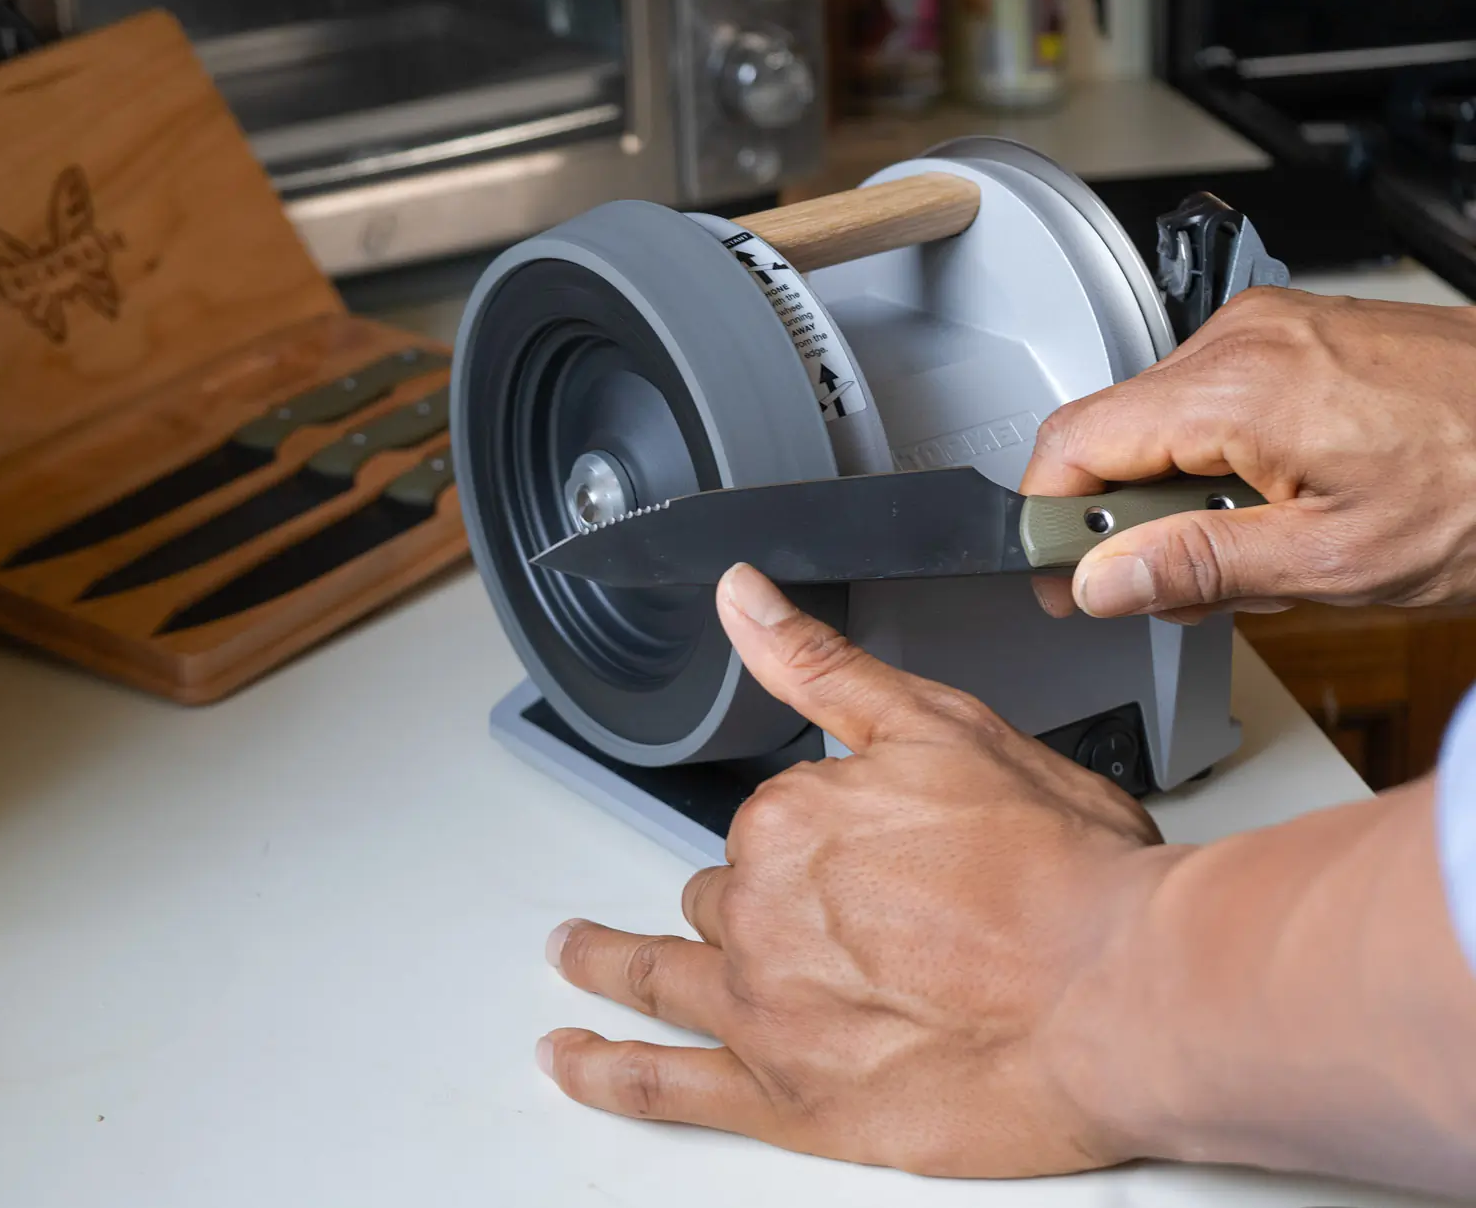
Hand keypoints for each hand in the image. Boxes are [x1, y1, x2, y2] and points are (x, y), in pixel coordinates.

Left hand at [536, 564, 1177, 1176]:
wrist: (1122, 992)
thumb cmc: (1063, 873)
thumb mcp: (942, 725)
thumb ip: (822, 666)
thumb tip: (741, 595)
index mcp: (791, 817)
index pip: (772, 825)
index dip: (822, 837)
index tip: (870, 851)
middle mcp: (760, 910)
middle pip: (726, 899)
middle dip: (751, 902)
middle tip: (812, 919)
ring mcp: (764, 1008)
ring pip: (664, 973)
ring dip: (609, 960)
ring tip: (574, 954)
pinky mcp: (783, 1098)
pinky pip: (662, 1084)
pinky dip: (603, 1070)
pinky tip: (570, 1058)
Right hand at [1021, 287, 1475, 620]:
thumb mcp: (1340, 561)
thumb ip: (1199, 567)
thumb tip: (1101, 580)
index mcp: (1238, 388)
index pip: (1071, 445)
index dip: (1053, 525)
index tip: (1070, 582)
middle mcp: (1244, 338)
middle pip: (1112, 434)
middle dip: (1133, 521)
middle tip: (1196, 586)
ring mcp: (1273, 328)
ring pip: (1160, 421)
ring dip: (1184, 495)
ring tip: (1268, 542)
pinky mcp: (1298, 334)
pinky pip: (1212, 399)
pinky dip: (1224, 460)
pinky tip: (1288, 500)